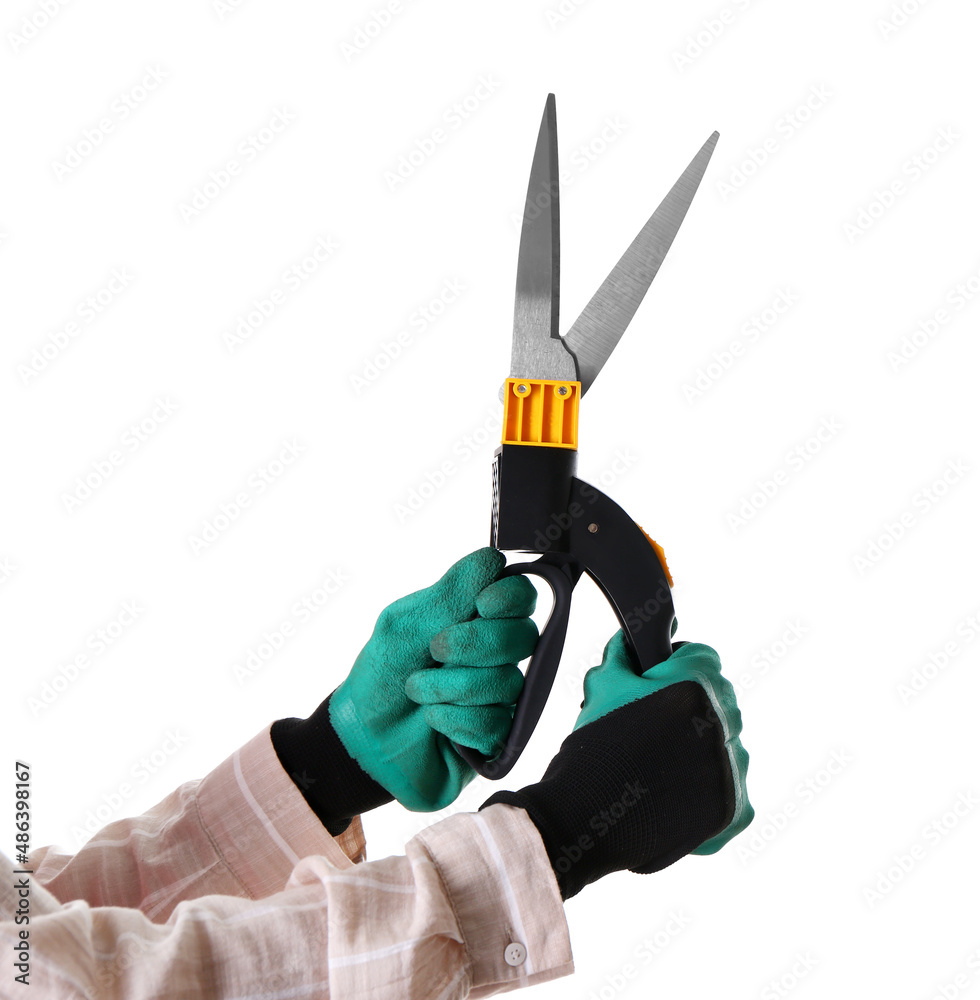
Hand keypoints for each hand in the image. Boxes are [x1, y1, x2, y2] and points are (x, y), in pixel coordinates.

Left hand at [328, 547, 537, 810]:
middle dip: (474, 644)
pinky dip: (456, 720)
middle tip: (434, 650)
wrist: (364, 740)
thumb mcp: (404, 626)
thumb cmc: (381, 675)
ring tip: (417, 690)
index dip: (511, 598)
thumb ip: (449, 595)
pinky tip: (433, 720)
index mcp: (476, 617)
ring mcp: (501, 694)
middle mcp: (497, 652)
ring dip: (452, 686)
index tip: (482, 605)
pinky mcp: (499, 734)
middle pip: (523, 636)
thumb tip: (494, 559)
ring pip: (508, 681)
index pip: (521, 595)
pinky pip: (497, 722)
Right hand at [480, 629, 752, 898]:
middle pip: (716, 700)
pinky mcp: (736, 811)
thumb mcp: (602, 685)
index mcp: (696, 685)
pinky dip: (707, 792)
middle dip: (688, 709)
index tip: (655, 686)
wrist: (585, 818)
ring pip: (725, 744)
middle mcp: (723, 724)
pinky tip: (673, 795)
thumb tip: (631, 638)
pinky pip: (732, 790)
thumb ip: (622, 653)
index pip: (702, 657)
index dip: (674, 667)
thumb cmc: (593, 747)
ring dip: (700, 749)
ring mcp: (734, 770)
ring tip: (659, 767)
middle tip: (650, 729)